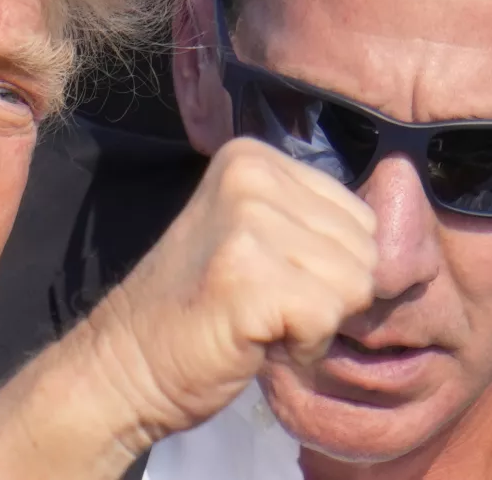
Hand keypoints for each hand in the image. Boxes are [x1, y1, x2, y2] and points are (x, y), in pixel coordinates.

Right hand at [0, 137, 376, 479]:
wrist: (127, 360)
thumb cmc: (196, 308)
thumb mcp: (254, 236)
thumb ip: (312, 222)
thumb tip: (390, 245)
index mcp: (250, 157)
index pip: (359, 214)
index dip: (327, 266)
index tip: (266, 278)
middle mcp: (249, 176)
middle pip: (364, 248)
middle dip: (326, 293)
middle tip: (260, 302)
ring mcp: (246, 223)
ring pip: (354, 284)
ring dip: (313, 321)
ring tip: (254, 318)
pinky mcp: (247, 276)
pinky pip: (327, 318)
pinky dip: (299, 346)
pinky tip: (252, 338)